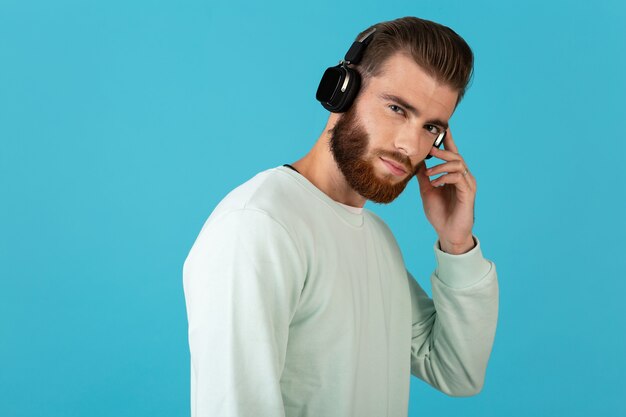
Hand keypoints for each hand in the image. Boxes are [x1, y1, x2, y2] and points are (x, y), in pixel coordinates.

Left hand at [415, 129, 475, 253]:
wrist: (447, 233)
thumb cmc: (439, 213)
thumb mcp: (427, 191)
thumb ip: (424, 176)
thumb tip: (417, 161)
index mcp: (454, 175)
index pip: (451, 154)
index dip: (447, 140)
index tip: (442, 128)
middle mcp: (463, 177)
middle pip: (456, 156)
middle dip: (442, 151)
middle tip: (429, 150)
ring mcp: (467, 184)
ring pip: (458, 164)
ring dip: (442, 166)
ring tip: (429, 172)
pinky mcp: (468, 193)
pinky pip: (459, 178)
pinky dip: (445, 178)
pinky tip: (436, 184)